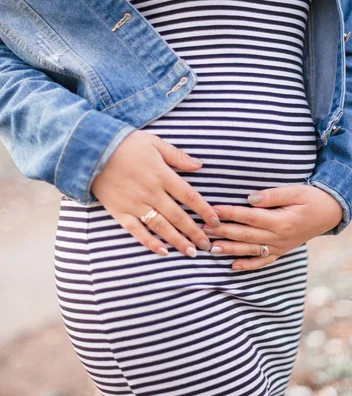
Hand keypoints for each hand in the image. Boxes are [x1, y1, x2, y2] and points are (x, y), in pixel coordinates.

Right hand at [91, 130, 219, 256]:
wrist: (91, 150)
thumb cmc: (125, 143)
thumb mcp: (154, 142)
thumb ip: (177, 156)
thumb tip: (199, 165)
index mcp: (162, 175)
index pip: (189, 196)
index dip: (204, 210)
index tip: (215, 222)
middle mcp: (151, 192)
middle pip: (178, 216)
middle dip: (194, 232)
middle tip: (207, 245)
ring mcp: (135, 204)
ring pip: (161, 227)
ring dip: (177, 241)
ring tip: (191, 252)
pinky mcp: (120, 212)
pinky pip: (137, 231)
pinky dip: (149, 242)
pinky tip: (162, 251)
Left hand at [201, 184, 343, 270]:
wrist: (331, 213)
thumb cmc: (311, 198)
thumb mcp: (296, 191)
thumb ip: (273, 195)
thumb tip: (250, 199)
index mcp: (281, 221)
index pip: (250, 217)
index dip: (230, 213)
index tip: (213, 210)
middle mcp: (278, 237)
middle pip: (246, 235)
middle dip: (223, 232)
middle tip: (203, 230)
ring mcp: (279, 247)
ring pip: (250, 250)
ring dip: (230, 250)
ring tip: (211, 249)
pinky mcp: (280, 252)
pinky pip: (262, 261)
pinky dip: (248, 265)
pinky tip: (232, 266)